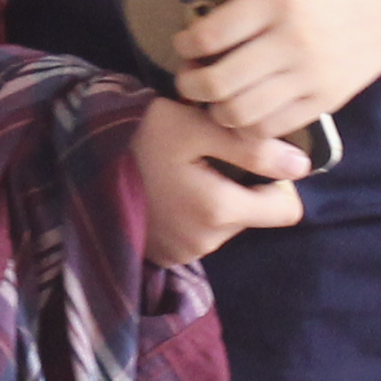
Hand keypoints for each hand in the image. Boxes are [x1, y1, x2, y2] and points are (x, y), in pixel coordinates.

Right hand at [131, 94, 310, 268]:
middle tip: (208, 160)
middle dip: (242, 190)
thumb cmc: (136, 136)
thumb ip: (250, 145)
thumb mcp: (191, 125)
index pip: (287, 210)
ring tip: (181, 174)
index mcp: (220, 209)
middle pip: (254, 216)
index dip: (277, 184)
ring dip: (214, 201)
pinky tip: (167, 193)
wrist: (78, 162)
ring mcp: (184, 252)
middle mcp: (207, 240)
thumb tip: (301, 165)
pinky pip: (199, 235)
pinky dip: (191, 215)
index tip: (249, 160)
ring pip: (226, 225)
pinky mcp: (166, 256)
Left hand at [181, 0, 380, 135]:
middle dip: (190, 83)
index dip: (185, 44)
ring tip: (212, 95)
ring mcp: (312, 77)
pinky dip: (250, 126)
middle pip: (221, 81)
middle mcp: (294, 42)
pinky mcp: (327, 101)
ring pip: (243, 113)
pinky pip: (276, 127)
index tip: (183, 41)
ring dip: (216, 109)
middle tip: (186, 75)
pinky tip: (243, 109)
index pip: (213, 34)